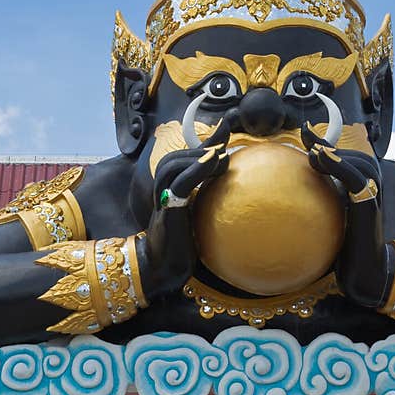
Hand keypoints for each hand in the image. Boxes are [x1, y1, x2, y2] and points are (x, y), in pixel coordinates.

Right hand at [140, 119, 230, 298]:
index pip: (182, 158)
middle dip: (198, 147)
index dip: (204, 141)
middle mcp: (163, 192)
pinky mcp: (168, 211)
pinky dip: (196, 169)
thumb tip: (232, 184)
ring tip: (219, 155)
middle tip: (223, 147)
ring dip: (196, 155)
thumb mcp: (200, 217)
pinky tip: (214, 162)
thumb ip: (209, 199)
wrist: (164, 269)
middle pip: (172, 158)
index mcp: (170, 191)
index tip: (227, 125)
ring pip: (171, 165)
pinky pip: (180, 184)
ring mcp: (162, 201)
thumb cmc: (183, 246)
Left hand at [302, 122, 388, 307]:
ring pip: (360, 164)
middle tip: (308, 142)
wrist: (365, 273)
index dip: (327, 142)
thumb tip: (289, 192)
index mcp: (362, 192)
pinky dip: (340, 165)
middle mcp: (371, 191)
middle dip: (332, 146)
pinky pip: (356, 179)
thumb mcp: (329, 222)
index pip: (348, 159)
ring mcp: (373, 197)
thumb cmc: (345, 251)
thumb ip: (319, 203)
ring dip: (335, 154)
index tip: (305, 130)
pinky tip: (320, 158)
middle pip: (357, 157)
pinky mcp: (369, 205)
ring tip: (313, 152)